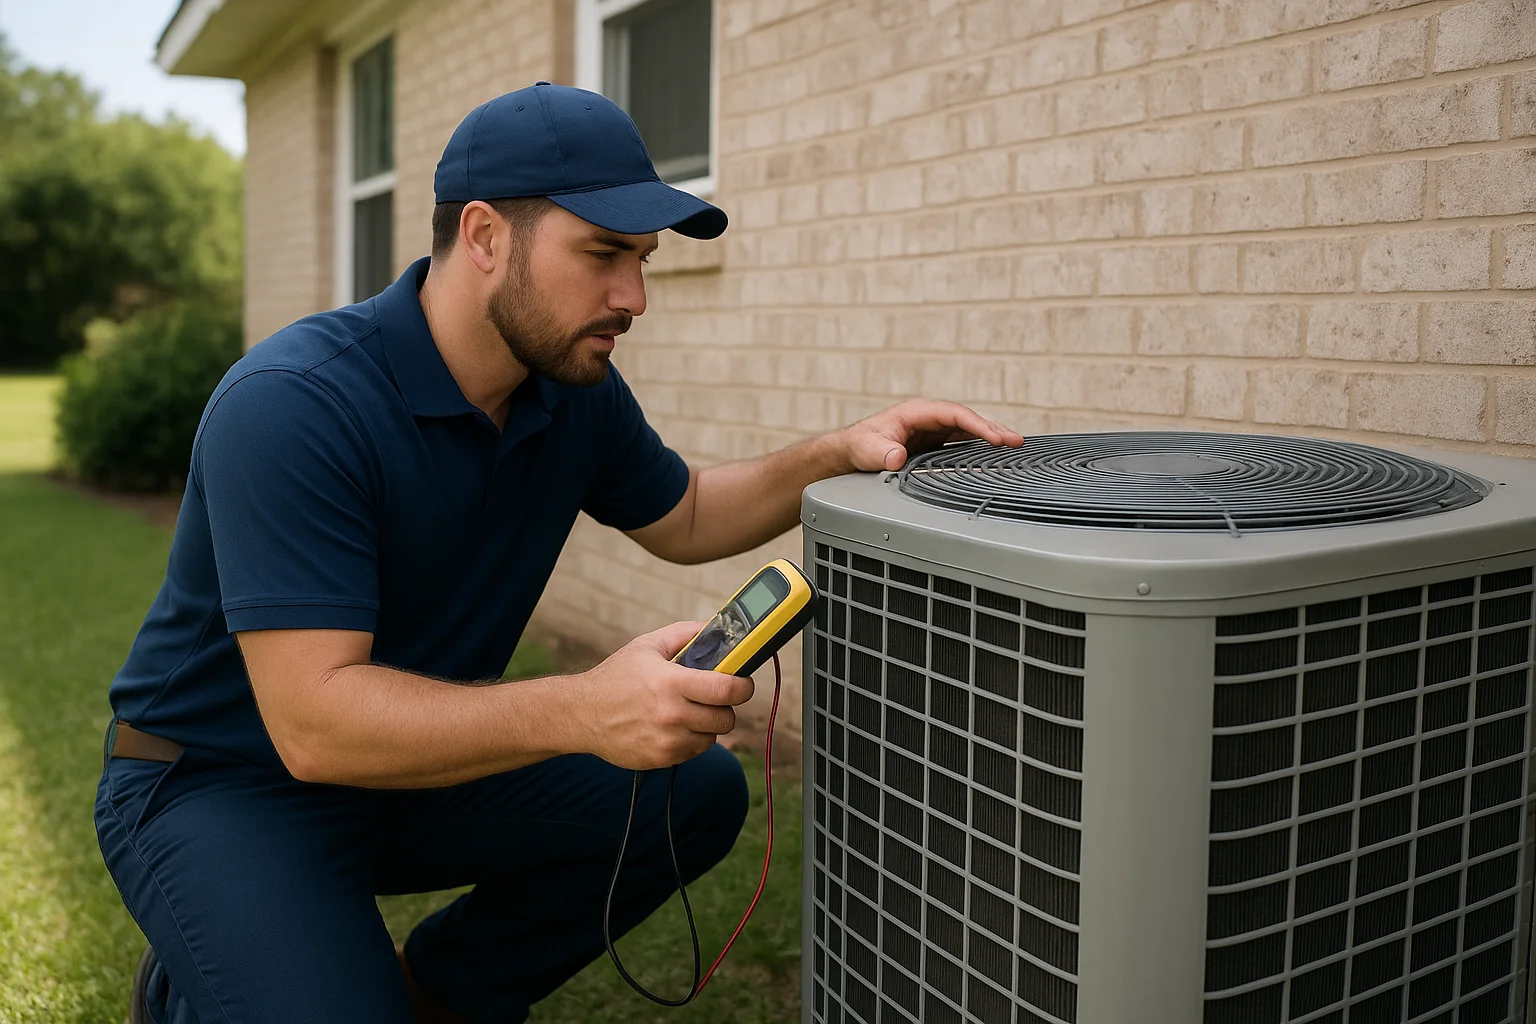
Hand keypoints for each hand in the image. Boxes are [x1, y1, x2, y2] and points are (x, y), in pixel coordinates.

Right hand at [574, 620, 755, 769]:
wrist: (581, 714)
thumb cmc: (615, 678)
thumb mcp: (647, 646)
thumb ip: (685, 634)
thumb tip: (716, 629)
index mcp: (671, 682)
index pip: (727, 690)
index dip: (743, 686)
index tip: (742, 682)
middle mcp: (672, 714)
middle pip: (726, 718)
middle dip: (725, 706)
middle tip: (713, 697)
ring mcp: (667, 741)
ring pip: (712, 737)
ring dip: (708, 725)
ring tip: (688, 711)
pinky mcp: (662, 759)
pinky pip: (694, 751)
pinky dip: (691, 739)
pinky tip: (673, 726)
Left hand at [837, 399, 1024, 471]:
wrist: (851, 451)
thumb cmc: (859, 445)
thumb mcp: (866, 450)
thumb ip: (880, 453)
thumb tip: (895, 458)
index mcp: (917, 412)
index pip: (954, 414)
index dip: (976, 424)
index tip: (994, 438)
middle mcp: (930, 418)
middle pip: (967, 419)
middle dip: (992, 429)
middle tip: (1017, 441)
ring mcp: (934, 430)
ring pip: (968, 430)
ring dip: (991, 436)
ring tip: (1016, 446)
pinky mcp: (936, 442)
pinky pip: (963, 441)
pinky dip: (980, 446)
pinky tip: (996, 454)